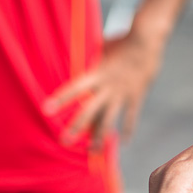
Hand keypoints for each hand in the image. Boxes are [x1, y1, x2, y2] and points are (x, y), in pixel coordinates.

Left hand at [44, 32, 162, 148]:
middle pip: (89, 111)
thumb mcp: (102, 48)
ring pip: (109, 120)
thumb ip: (91, 59)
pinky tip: (123, 141)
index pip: (75, 88)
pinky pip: (131, 116)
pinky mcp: (136, 96)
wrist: (146, 41)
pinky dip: (127, 129)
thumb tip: (80, 60)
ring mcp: (122, 93)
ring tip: (94, 151)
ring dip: (101, 137)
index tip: (46, 110)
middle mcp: (108, 86)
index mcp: (96, 73)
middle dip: (77, 127)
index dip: (61, 100)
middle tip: (64, 141)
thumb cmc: (122, 40)